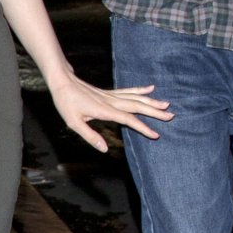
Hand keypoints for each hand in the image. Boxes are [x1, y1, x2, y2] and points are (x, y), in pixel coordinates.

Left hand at [49, 75, 172, 151]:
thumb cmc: (66, 103)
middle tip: (171, 116)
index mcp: (104, 111)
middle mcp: (111, 102)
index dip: (143, 127)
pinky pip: (128, 91)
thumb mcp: (74, 123)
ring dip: (151, 101)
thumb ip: (90, 136)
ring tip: (167, 104)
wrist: (62, 82)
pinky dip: (140, 90)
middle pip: (137, 107)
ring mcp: (111, 96)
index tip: (156, 134)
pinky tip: (151, 88)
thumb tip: (105, 149)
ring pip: (135, 98)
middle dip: (154, 112)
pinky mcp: (109, 92)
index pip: (128, 120)